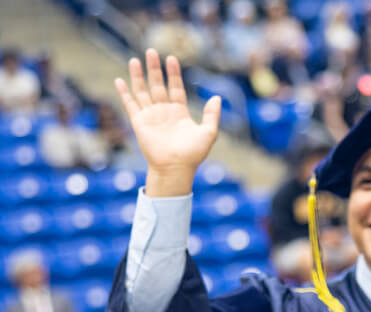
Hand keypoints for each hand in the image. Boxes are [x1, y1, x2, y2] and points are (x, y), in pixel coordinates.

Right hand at [114, 49, 220, 195]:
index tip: (171, 58)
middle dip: (154, 68)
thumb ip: (212, 115)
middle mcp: (164, 111)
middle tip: (151, 51)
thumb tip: (217, 97)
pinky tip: (119, 80)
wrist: (176, 167)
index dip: (173, 73)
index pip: (175, 87)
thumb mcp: (209, 132)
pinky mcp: (139, 122)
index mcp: (180, 112)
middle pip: (157, 85)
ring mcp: (150, 116)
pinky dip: (124, 93)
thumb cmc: (193, 153)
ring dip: (138, 76)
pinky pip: (130, 104)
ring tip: (135, 59)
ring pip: (142, 91)